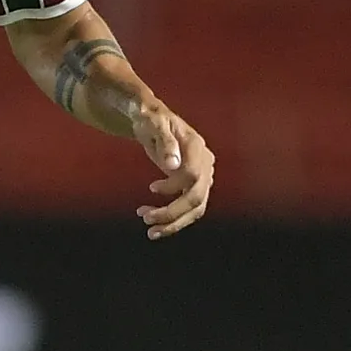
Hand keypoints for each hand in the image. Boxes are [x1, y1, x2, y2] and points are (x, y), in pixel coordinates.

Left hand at [132, 101, 213, 239]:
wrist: (152, 119)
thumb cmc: (151, 118)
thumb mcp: (154, 123)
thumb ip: (165, 142)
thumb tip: (172, 165)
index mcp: (196, 147)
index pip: (191, 174)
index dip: (172, 186)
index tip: (151, 188)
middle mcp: (204, 163)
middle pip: (197, 197)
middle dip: (172, 213)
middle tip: (146, 219)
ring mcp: (202, 176)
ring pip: (196, 208)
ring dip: (174, 223)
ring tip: (151, 231)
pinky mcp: (195, 185)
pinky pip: (191, 209)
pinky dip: (175, 220)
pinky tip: (156, 225)